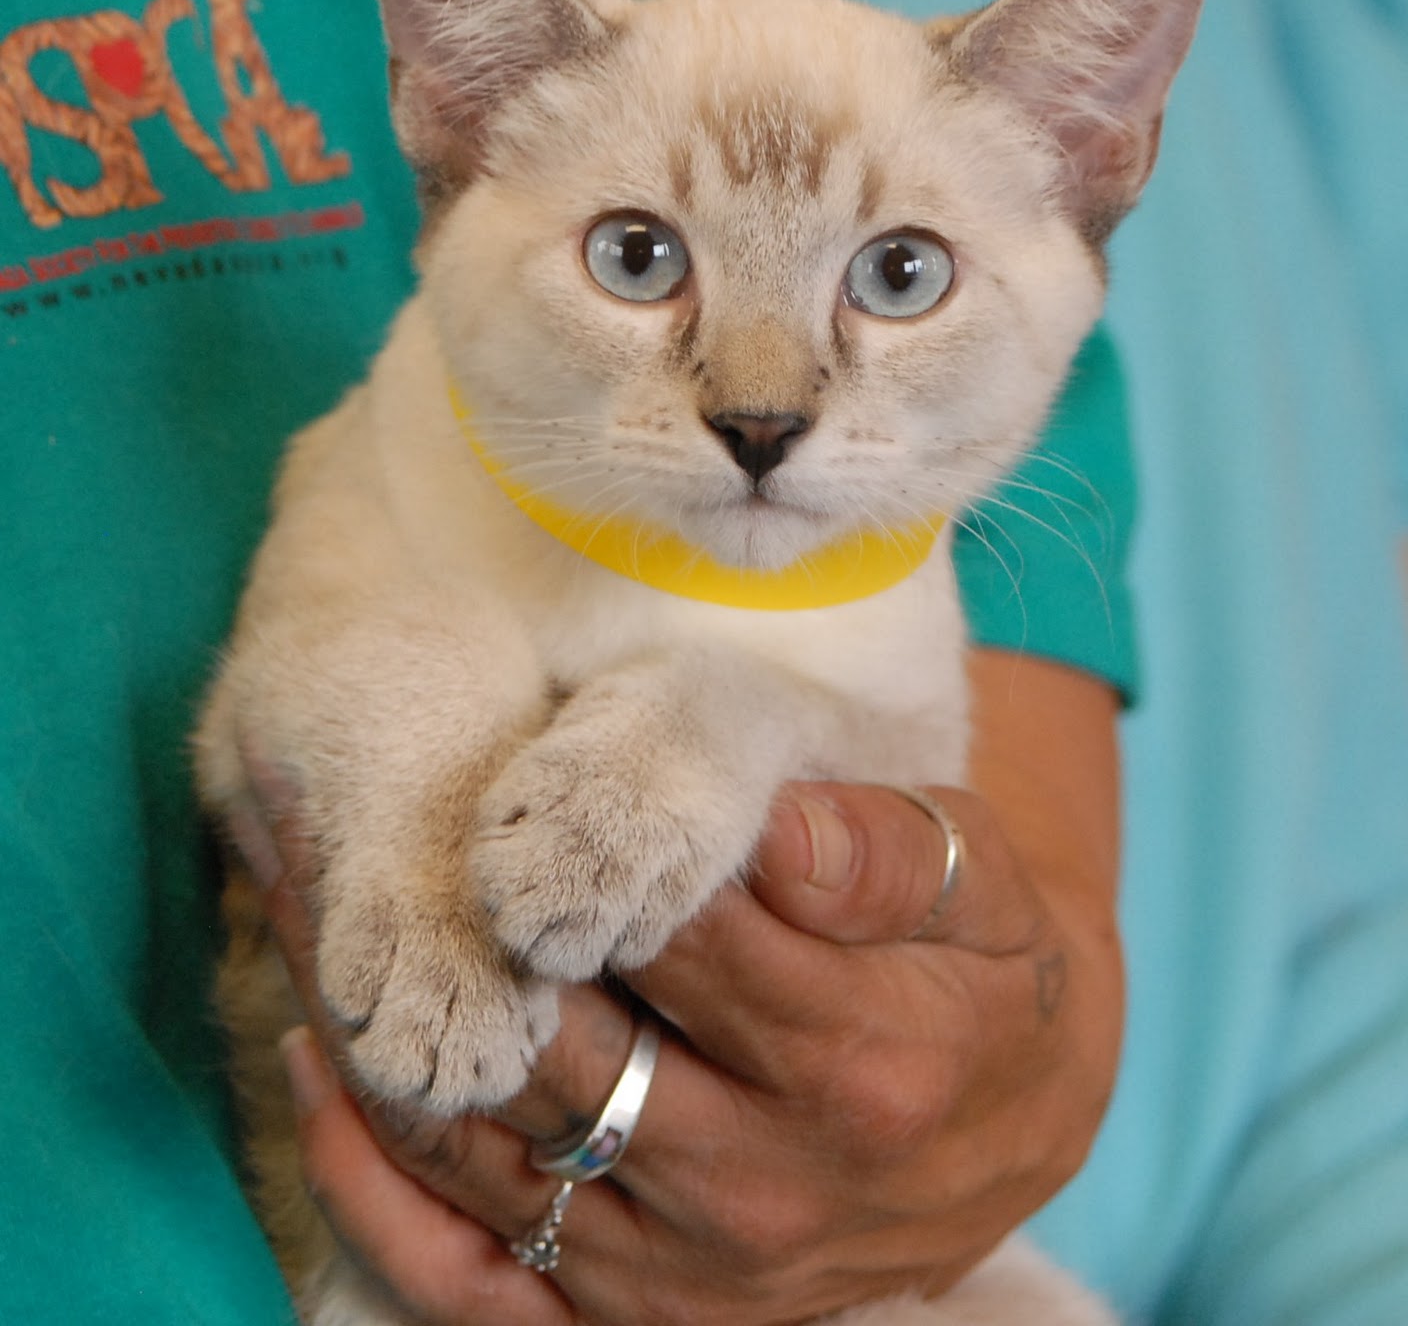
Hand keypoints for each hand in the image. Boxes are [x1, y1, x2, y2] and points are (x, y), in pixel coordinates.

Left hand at [250, 650, 1122, 1324]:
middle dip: (438, 926)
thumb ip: (887, 848)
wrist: (1020, 1118)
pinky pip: (470, 1281)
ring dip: (380, 1028)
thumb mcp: (982, 882)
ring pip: (488, 1147)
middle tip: (324, 820)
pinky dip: (375, 1185)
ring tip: (292, 903)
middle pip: (552, 1040)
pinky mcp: (645, 1320)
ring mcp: (693, 1273)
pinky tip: (321, 1070)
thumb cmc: (985, 968)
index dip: (556, 850)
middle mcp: (765, 1187)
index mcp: (854, 1056)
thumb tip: (772, 833)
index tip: (463, 763)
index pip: (664, 937)